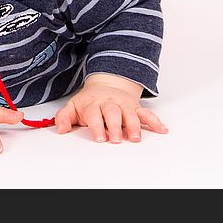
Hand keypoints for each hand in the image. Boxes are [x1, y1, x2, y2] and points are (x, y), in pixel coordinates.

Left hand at [54, 74, 168, 142]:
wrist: (106, 84)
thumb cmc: (89, 101)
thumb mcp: (73, 106)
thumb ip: (64, 118)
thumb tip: (60, 129)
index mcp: (93, 104)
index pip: (95, 114)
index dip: (97, 126)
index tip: (99, 138)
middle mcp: (109, 103)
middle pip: (113, 114)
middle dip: (115, 126)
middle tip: (116, 139)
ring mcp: (123, 104)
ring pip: (130, 114)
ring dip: (134, 126)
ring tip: (135, 138)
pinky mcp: (135, 107)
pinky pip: (146, 113)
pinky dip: (154, 121)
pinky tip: (161, 129)